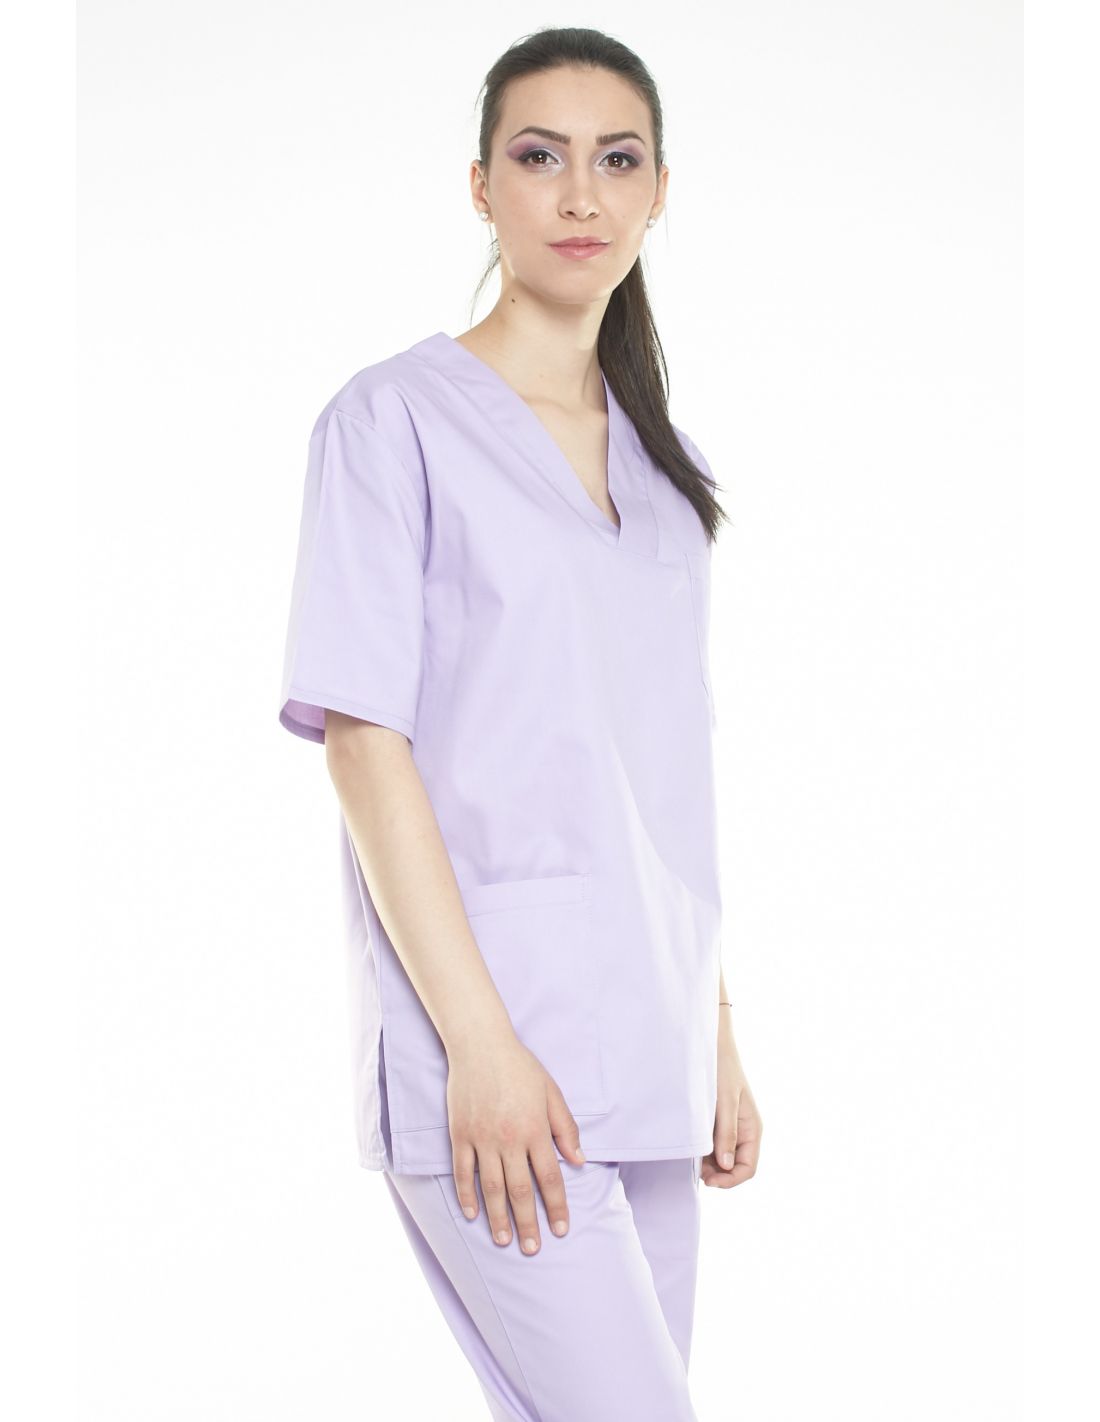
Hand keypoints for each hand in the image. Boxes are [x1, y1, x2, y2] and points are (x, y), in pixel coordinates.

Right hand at [445, 1035, 586, 1253]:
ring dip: (498, 1218)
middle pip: (520, 1191)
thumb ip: (564, 1128)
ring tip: (505, 1240)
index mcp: (535, 1130)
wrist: (480, 1045)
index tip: (561, 1229)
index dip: (556, 1207)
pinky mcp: (460, 1135)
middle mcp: (509, 1139)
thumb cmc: (520, 1067)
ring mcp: (482, 1138)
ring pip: (491, 1188)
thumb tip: (579, 1161)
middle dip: (528, 1223)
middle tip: (532, 1249)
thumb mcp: (551, 1092)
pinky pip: (463, 1172)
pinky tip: (472, 1214)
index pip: (549, 1178)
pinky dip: (467, 1195)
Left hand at [701, 1031, 762, 1188]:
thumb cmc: (721, 1069)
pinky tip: (691, 1147)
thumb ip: (726, 1133)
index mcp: (752, 1129)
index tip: (709, 1181)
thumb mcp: (725, 1101)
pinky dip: (703, 1152)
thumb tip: (727, 1166)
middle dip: (718, 1175)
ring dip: (709, 1164)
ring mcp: (730, 1128)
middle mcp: (743, 1132)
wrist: (710, 1044)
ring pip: (723, 1159)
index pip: (748, 1168)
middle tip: (696, 1171)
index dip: (730, 1180)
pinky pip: (713, 1146)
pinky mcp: (717, 1122)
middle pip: (735, 1167)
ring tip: (692, 1157)